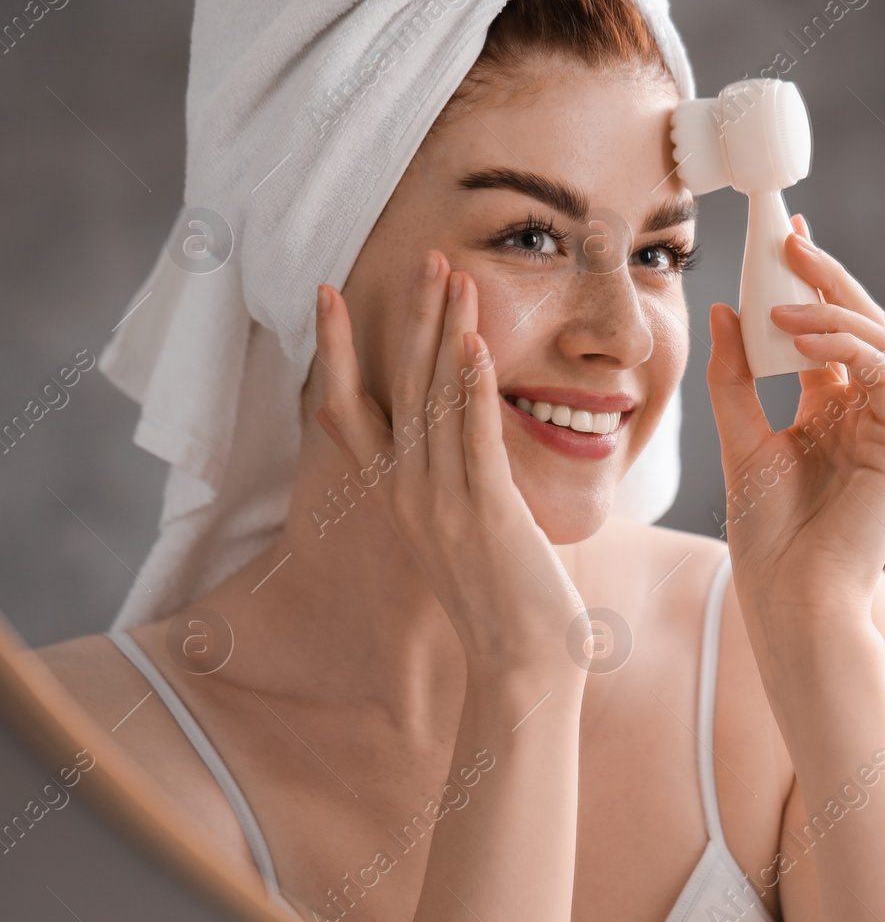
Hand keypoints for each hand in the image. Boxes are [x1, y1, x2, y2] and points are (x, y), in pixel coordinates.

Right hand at [310, 251, 585, 680]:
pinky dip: (473, 388)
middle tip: (424, 257)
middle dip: (410, 317)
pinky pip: (473, 437)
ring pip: (435, 400)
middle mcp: (409, 493)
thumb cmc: (505, 598)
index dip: (339, 349)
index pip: (353, 407)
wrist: (520, 664)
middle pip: (398, 387)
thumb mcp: (466, 530)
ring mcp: (442, 502)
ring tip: (454, 276)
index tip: (327, 292)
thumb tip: (466, 442)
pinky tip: (476, 344)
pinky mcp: (485, 512)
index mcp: (399, 495)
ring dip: (446, 332)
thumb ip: (456, 482)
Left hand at [706, 216, 884, 651]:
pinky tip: (807, 337)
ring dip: (837, 309)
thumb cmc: (768, 537)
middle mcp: (865, 415)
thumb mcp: (738, 441)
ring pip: (883, 342)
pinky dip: (850, 348)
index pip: (827, 332)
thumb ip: (733, 379)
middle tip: (792, 241)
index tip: (785, 239)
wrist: (791, 599)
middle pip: (861, 326)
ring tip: (789, 294)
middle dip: (828, 278)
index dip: (810, 284)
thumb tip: (725, 310)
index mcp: (830, 412)